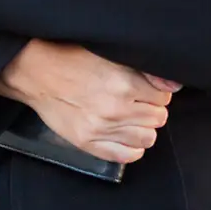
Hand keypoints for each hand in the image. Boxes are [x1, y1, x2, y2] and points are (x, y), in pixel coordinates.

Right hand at [0, 40, 181, 165]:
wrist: (36, 72)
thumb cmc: (72, 57)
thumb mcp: (110, 53)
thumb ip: (144, 70)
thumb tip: (174, 86)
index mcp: (123, 81)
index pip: (163, 96)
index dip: (157, 92)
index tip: (148, 88)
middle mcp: (116, 107)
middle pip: (158, 118)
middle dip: (152, 108)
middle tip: (139, 101)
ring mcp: (101, 128)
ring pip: (147, 138)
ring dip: (144, 127)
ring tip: (132, 117)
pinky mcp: (88, 143)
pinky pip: (126, 156)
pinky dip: (132, 148)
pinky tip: (125, 134)